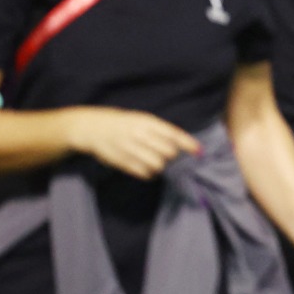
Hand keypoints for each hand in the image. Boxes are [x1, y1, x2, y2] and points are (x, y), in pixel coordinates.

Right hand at [67, 107, 201, 179]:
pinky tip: (146, 168)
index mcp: (147, 122)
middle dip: (172, 156)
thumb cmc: (124, 124)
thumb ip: (160, 130)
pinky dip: (149, 173)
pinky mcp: (123, 162)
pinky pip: (144, 173)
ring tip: (155, 161)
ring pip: (158, 165)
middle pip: (168, 152)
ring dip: (161, 166)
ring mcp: (131, 149)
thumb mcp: (142, 120)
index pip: (173, 134)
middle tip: (166, 155)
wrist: (94, 128)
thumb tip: (181, 144)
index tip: (199, 152)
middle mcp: (140, 135)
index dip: (188, 144)